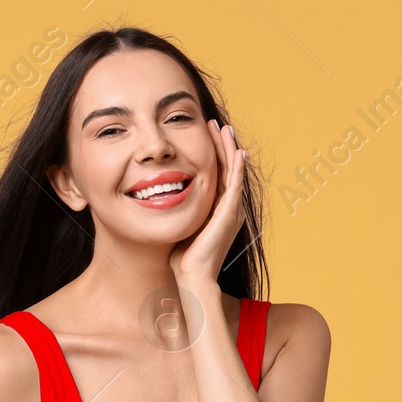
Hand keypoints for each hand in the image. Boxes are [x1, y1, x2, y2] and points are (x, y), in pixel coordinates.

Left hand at [169, 119, 247, 289]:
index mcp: (219, 210)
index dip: (214, 154)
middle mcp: (229, 208)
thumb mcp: (183, 225)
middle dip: (223, 146)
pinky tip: (237, 152)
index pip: (219, 175)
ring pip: (234, 173)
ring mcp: (231, 211)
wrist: (192, 276)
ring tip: (226, 129)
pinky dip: (237, 168)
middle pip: (228, 169)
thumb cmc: (184, 258)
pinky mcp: (229, 214)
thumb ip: (181, 210)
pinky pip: (235, 185)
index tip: (206, 135)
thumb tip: (164, 199)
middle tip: (216, 124)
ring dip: (230, 150)